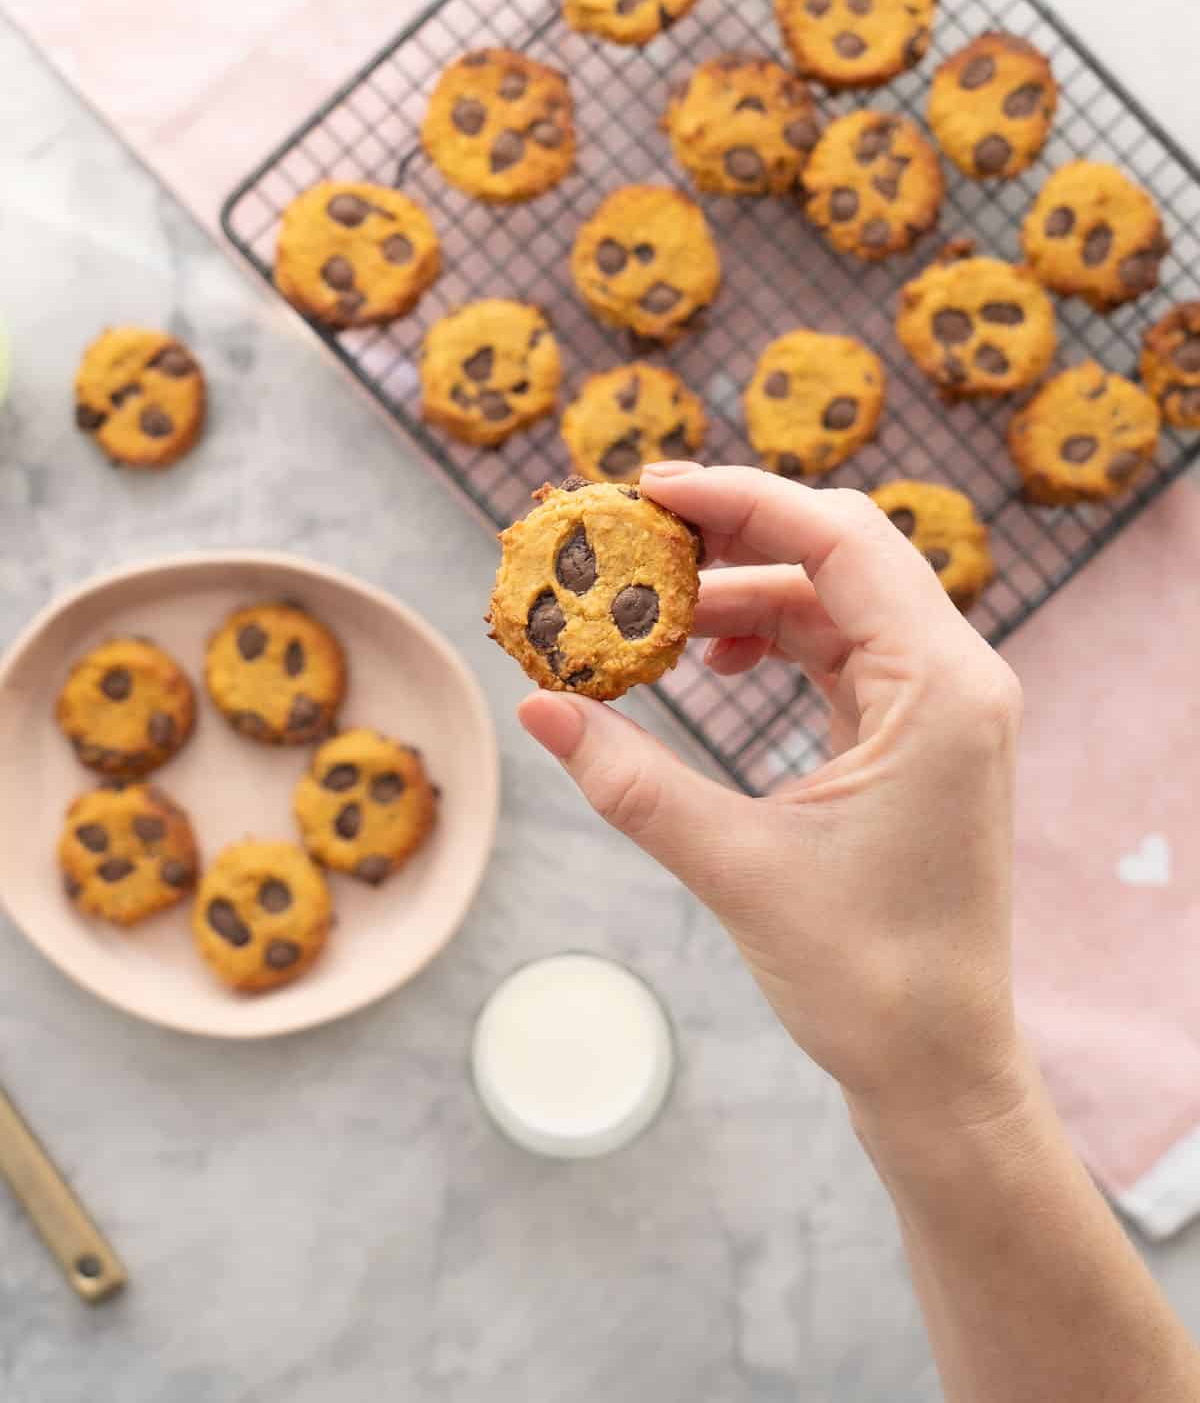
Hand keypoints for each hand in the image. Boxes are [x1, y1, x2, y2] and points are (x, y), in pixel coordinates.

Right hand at [519, 463, 1024, 1131]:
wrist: (936, 1065)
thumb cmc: (864, 976)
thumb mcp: (734, 864)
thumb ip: (631, 779)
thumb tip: (536, 707)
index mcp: (939, 688)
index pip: (840, 539)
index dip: (740, 498)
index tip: (647, 489)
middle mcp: (954, 678)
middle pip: (837, 555)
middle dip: (731, 538)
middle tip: (631, 538)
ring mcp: (939, 706)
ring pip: (832, 603)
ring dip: (741, 595)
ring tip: (650, 616)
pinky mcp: (914, 736)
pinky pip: (837, 653)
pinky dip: (768, 642)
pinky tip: (705, 661)